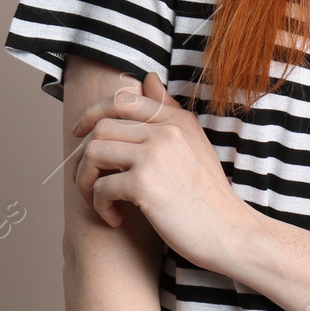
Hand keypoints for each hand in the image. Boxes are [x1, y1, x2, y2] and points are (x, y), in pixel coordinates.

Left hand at [69, 70, 258, 273]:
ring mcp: (154, 154)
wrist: (228, 231)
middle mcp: (166, 130)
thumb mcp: (193, 145)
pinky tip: (115, 219)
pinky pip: (101, 186)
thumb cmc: (208, 197)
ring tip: (98, 200)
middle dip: (85, 156)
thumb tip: (149, 78)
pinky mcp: (143, 183)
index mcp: (178, 119)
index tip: (81, 133)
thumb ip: (169, 113)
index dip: (93, 113)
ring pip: (93, 152)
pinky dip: (100, 206)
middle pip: (101, 127)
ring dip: (86, 180)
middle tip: (89, 181)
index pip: (123, 100)